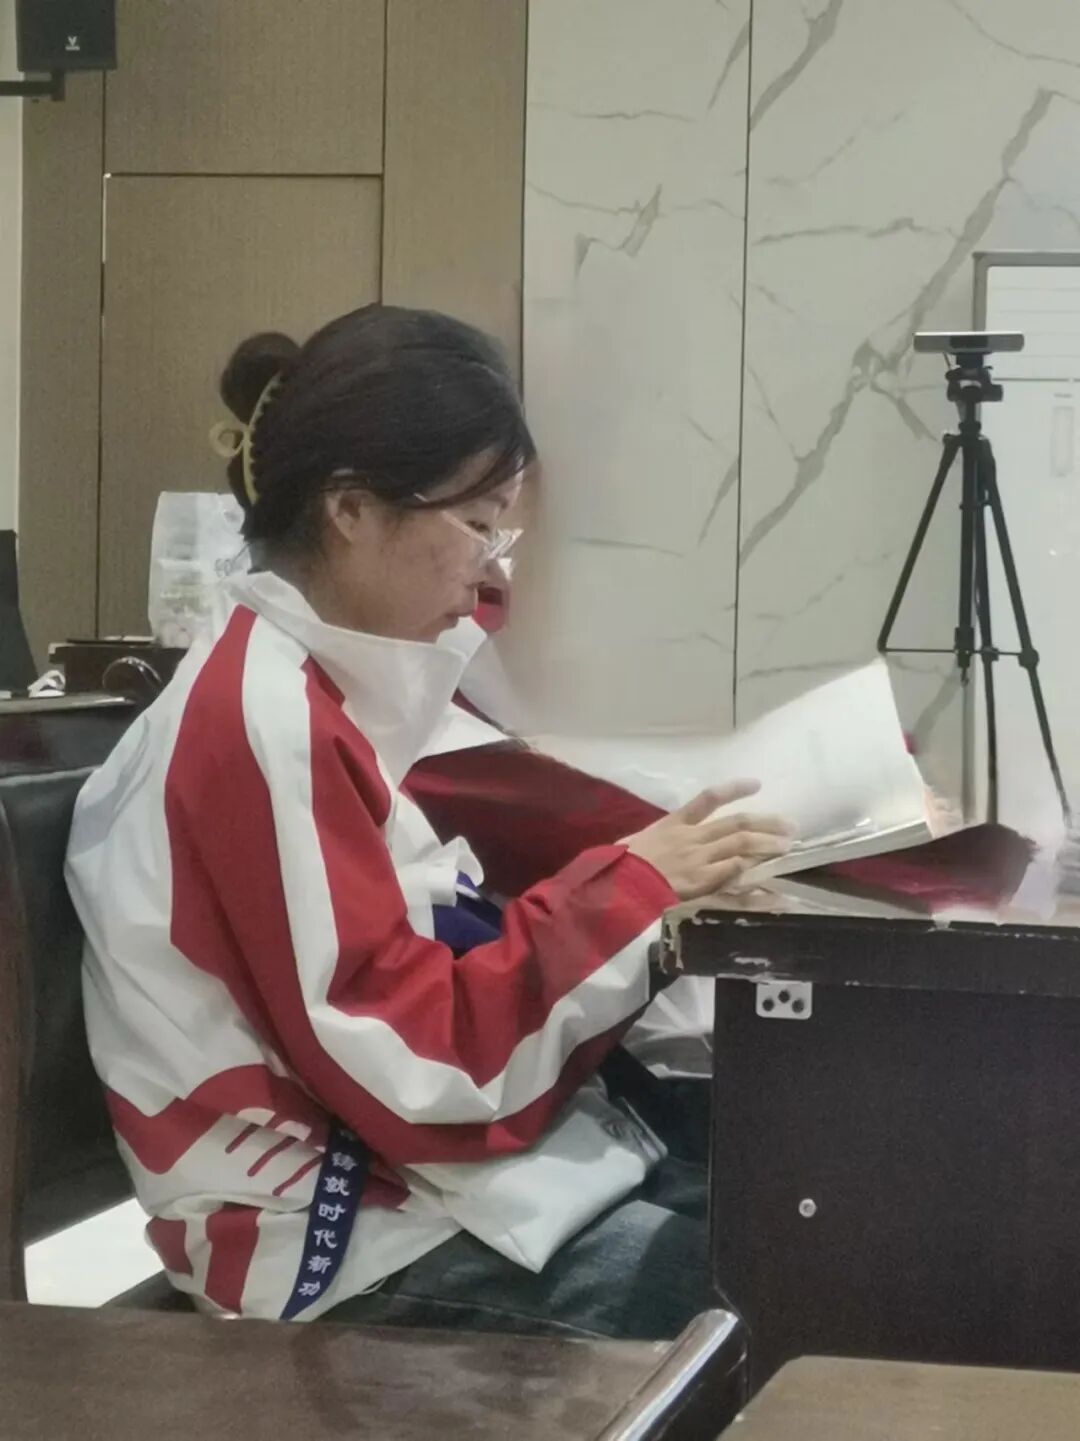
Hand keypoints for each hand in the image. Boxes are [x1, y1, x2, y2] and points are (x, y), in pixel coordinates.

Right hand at [623, 781, 792, 900]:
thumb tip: (656, 841)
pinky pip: (734, 876)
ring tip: (786, 846)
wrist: (616, 883)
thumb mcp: (634, 843)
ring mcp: (699, 859)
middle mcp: (691, 837)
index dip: (734, 789)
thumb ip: (654, 839)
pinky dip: (753, 879)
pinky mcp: (702, 882)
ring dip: (767, 845)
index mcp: (673, 824)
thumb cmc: (618, 864)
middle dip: (766, 823)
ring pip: (741, 846)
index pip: (707, 799)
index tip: (756, 784)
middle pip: (736, 824)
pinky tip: (770, 884)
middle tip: (789, 825)